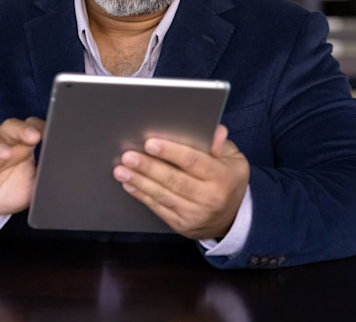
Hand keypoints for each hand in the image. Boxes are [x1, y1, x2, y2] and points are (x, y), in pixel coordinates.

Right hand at [0, 117, 44, 230]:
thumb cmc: (8, 191)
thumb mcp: (33, 186)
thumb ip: (46, 177)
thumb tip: (67, 174)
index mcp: (20, 146)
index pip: (30, 127)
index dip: (39, 127)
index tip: (51, 132)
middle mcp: (2, 145)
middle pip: (9, 127)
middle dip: (21, 129)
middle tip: (33, 136)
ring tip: (7, 153)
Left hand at [112, 124, 248, 240]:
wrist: (232, 218)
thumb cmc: (228, 181)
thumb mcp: (234, 159)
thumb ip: (221, 144)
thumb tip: (215, 131)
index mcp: (222, 177)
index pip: (193, 161)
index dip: (170, 152)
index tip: (150, 143)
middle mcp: (209, 197)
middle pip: (173, 179)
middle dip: (148, 167)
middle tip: (128, 156)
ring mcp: (194, 214)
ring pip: (162, 195)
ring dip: (139, 181)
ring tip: (121, 170)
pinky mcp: (182, 225)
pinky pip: (158, 208)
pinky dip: (142, 196)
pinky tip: (130, 185)